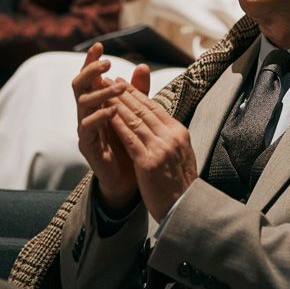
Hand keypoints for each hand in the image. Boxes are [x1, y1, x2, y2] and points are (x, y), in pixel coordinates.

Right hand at [72, 43, 149, 212]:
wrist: (129, 178)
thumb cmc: (130, 142)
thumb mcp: (136, 113)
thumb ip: (137, 91)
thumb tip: (142, 65)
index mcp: (97, 103)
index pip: (90, 77)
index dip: (91, 61)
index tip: (99, 45)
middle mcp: (87, 113)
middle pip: (79, 85)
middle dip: (90, 71)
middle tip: (107, 62)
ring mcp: (85, 129)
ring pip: (83, 104)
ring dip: (100, 92)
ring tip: (119, 86)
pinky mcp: (87, 146)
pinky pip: (88, 127)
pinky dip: (100, 116)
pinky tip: (114, 110)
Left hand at [109, 78, 196, 221]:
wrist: (185, 208)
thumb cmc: (180, 184)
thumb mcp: (179, 153)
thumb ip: (168, 136)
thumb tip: (158, 122)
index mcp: (179, 132)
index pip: (155, 107)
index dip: (137, 94)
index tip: (123, 84)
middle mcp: (171, 136)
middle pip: (144, 109)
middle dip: (125, 93)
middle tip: (110, 80)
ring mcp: (161, 148)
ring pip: (135, 120)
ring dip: (118, 104)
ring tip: (104, 92)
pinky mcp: (149, 161)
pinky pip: (130, 137)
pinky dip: (117, 123)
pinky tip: (107, 115)